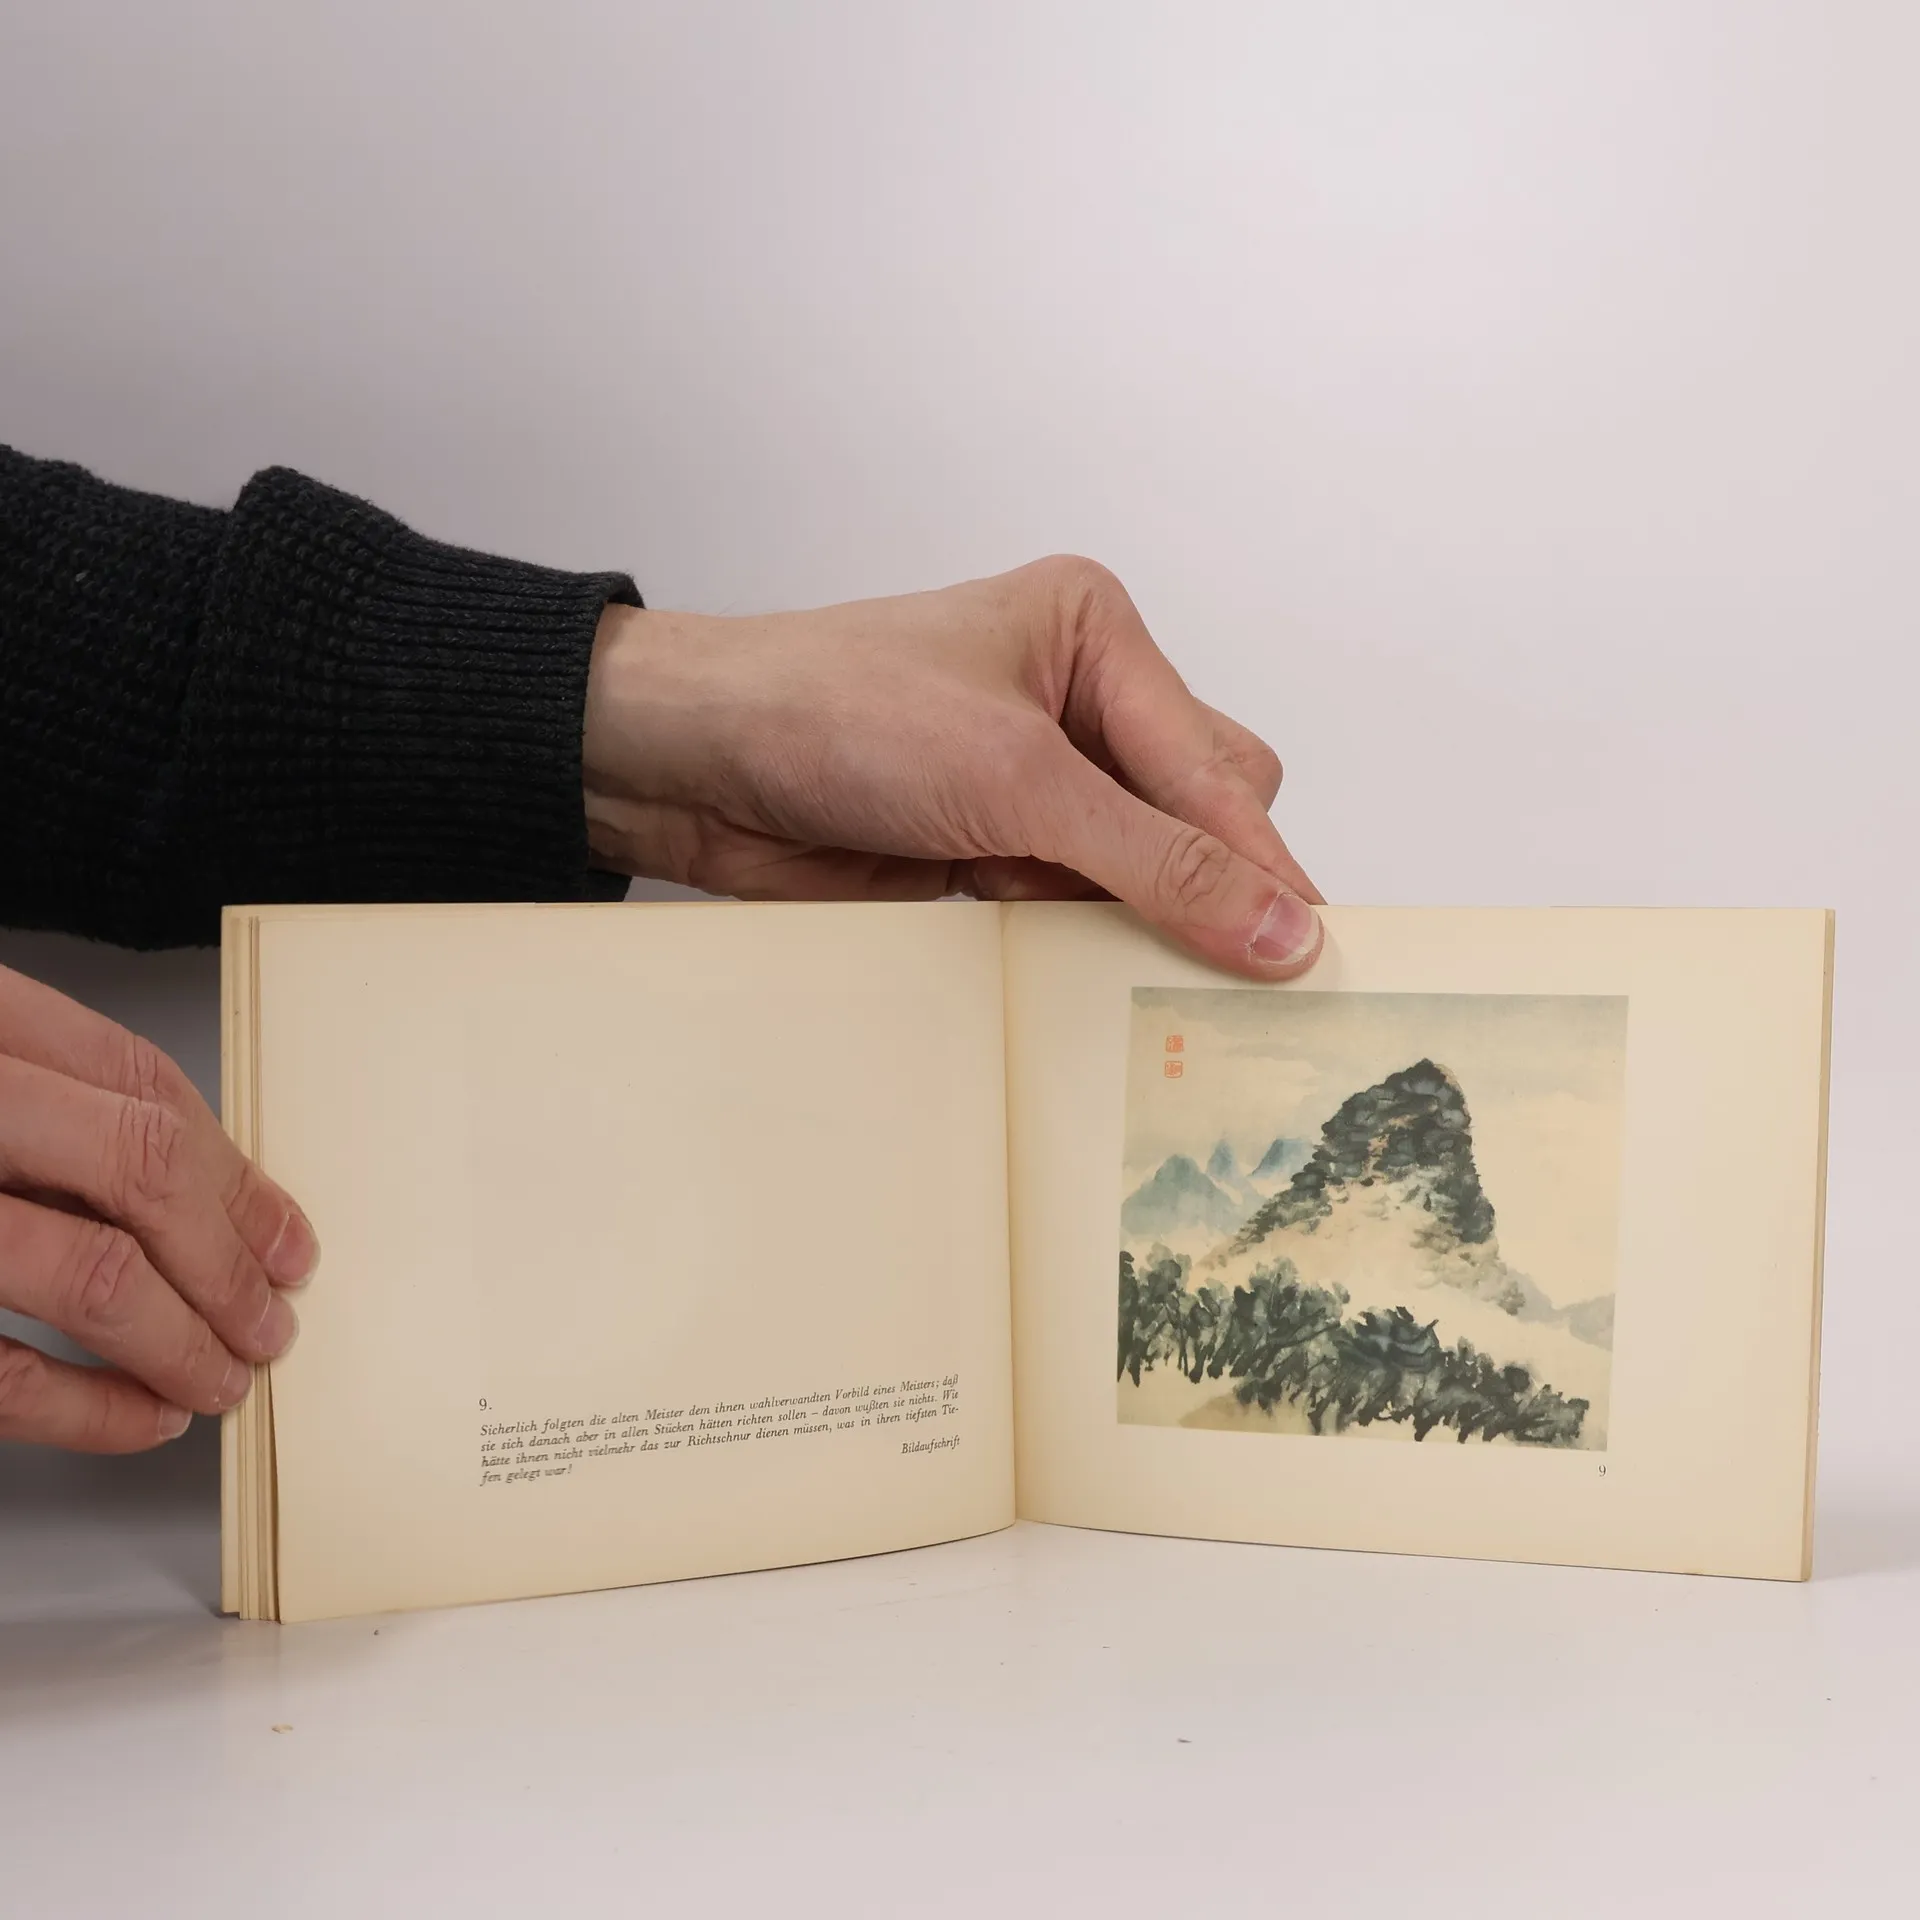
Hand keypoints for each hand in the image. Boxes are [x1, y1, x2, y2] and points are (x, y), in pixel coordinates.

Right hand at [0, 965, 316, 1450]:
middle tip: (272, 1322)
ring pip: (90, 1273)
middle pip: (139, 1167)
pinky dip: (93, 1408)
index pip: (142, 1084)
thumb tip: (214, 1201)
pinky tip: (144, 1418)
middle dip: (227, 1257)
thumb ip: (50, 1110)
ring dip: (185, 1339)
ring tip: (227, 1377)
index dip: (235, 1172)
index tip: (288, 1240)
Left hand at [582, 556, 1323, 977]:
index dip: (1254, 861)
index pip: (1216, 764)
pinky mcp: (987, 849)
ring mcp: (1030, 783)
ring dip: (1116, 915)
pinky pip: (1071, 911)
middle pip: (1198, 814)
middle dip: (1187, 879)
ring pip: (1138, 873)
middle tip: (1200, 957)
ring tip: (1070, 928)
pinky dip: (1064, 940)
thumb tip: (1281, 926)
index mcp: (1096, 636)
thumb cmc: (835, 712)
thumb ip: (1155, 857)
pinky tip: (1035, 945)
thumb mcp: (1015, 778)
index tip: (1303, 949)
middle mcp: (1075, 702)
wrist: (690, 762)